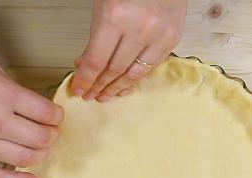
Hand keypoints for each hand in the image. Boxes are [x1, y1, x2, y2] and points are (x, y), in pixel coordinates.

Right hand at [0, 46, 63, 177]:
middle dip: (52, 135)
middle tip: (49, 131)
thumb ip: (15, 91)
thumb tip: (36, 109)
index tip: (54, 116)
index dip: (57, 116)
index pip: (47, 114)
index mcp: (3, 95)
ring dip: (41, 154)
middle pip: (42, 139)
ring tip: (39, 147)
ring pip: (27, 159)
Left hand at [71, 0, 186, 101]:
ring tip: (106, 95)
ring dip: (117, 88)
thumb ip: (95, 35)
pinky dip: (136, 79)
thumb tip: (86, 65)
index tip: (78, 89)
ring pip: (135, 74)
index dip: (85, 80)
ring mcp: (159, 35)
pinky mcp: (172, 39)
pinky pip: (151, 67)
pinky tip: (126, 85)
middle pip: (115, 70)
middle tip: (90, 95)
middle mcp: (139, 28)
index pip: (96, 61)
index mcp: (116, 17)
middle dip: (99, 86)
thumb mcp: (104, 5)